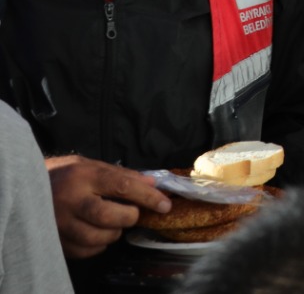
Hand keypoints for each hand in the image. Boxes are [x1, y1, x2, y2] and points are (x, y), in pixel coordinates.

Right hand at [46, 156, 168, 258]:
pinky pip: (84, 250)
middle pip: (108, 216)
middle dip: (129, 217)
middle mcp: (70, 200)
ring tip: (114, 224)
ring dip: (114, 233)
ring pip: (97, 237)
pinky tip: (99, 234)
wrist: (27, 186)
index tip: (165, 204)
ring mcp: (59, 222)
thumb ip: (123, 175)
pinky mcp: (54, 239)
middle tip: (132, 214)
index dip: (148, 197)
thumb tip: (153, 185)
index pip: (123, 186)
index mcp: (83, 176)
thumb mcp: (93, 165)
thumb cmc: (67, 174)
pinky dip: (98, 245)